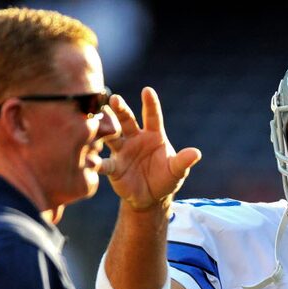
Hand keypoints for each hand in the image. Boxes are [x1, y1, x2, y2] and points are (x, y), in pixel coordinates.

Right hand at [99, 87, 201, 210]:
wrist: (151, 197)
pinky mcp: (114, 167)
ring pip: (112, 137)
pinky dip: (97, 163)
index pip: (152, 116)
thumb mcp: (177, 171)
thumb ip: (183, 161)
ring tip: (96, 122)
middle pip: (127, 120)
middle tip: (115, 99)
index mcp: (153, 135)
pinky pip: (105, 164)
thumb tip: (196, 154)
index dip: (150, 104)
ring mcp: (123, 151)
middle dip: (121, 110)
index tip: (147, 91)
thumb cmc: (165, 178)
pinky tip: (91, 161)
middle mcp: (135, 138)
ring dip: (105, 130)